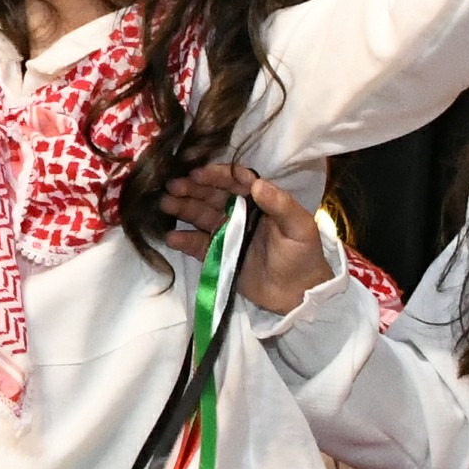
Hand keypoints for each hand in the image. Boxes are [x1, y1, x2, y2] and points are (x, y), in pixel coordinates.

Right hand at [172, 165, 335, 309]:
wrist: (299, 294)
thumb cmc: (304, 256)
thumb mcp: (300, 228)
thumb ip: (281, 204)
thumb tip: (257, 183)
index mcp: (260, 201)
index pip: (234, 182)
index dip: (216, 176)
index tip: (197, 173)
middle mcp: (240, 213)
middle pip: (212, 196)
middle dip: (192, 189)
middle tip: (172, 186)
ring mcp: (228, 234)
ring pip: (201, 216)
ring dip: (183, 209)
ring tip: (164, 204)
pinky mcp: (219, 255)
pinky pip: (198, 245)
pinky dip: (185, 241)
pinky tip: (171, 237)